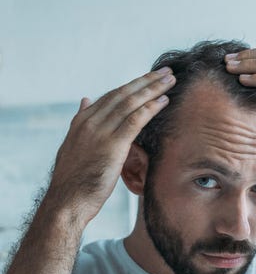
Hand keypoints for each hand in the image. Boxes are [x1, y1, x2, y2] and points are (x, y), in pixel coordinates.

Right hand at [47, 67, 175, 223]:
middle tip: (166, 71)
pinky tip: (164, 100)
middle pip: (123, 94)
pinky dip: (151, 108)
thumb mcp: (73, 144)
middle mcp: (90, 121)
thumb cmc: (74, 178)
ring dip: (153, 89)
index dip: (133, 85)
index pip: (112, 96)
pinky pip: (135, 120)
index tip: (148, 78)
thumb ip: (81, 120)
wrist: (66, 201)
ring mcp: (100, 132)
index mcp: (82, 121)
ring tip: (170, 80)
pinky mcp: (112, 145)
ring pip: (131, 102)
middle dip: (146, 81)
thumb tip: (85, 100)